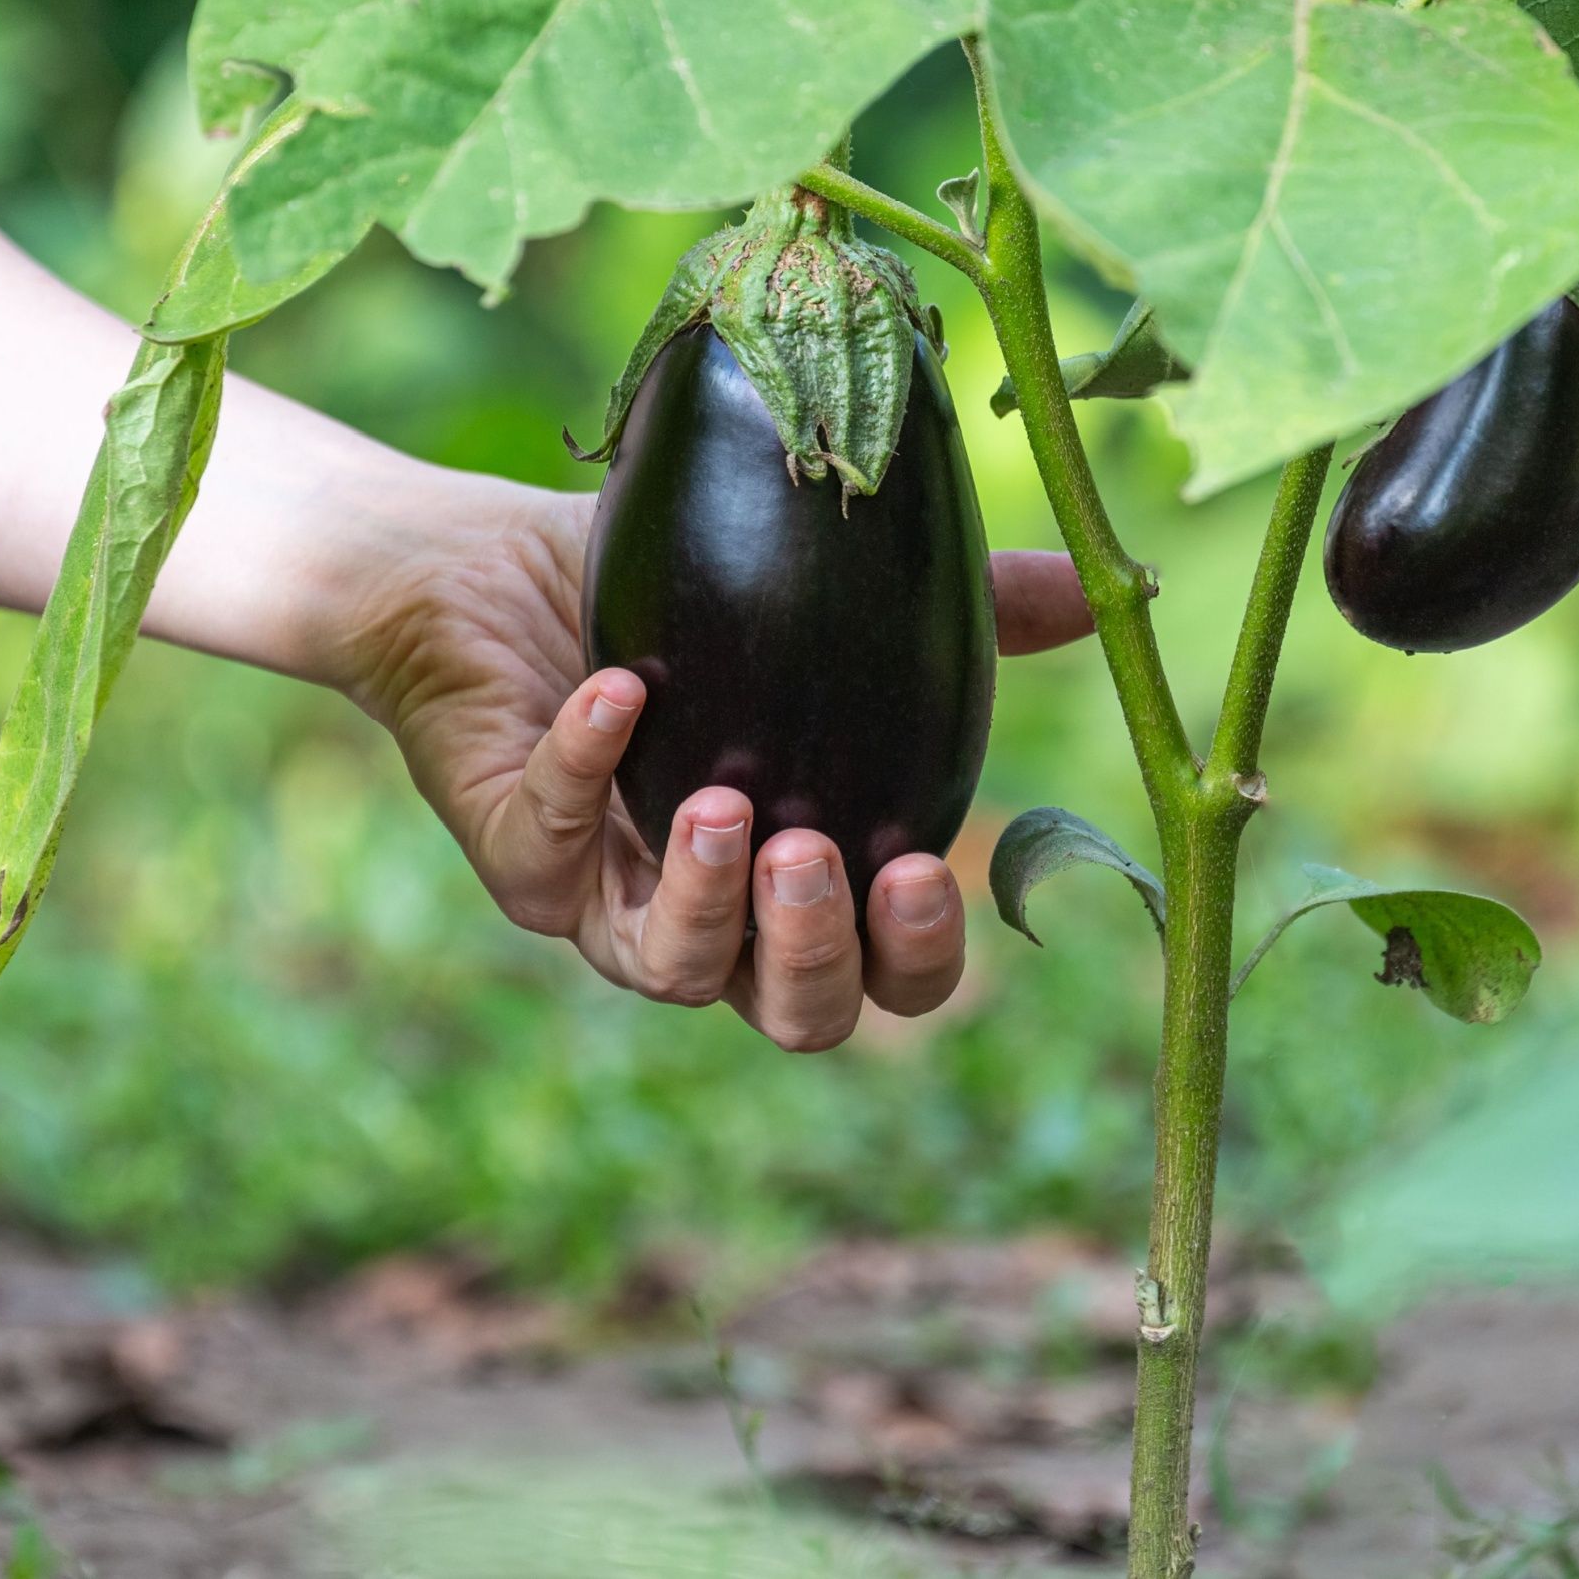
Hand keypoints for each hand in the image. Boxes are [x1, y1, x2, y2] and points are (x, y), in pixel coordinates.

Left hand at [345, 468, 1093, 1050]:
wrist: (486, 562)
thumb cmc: (663, 599)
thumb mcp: (824, 601)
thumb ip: (964, 615)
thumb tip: (1093, 600)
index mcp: (798, 883)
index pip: (886, 976)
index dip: (915, 957)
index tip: (929, 872)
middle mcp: (711, 916)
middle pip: (794, 1015)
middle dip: (817, 954)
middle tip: (816, 854)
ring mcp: (608, 897)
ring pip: (669, 973)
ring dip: (709, 902)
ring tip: (728, 807)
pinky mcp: (517, 852)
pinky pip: (551, 842)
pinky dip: (586, 770)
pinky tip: (620, 696)